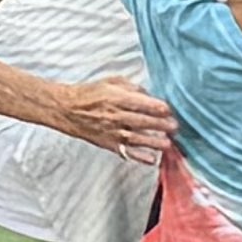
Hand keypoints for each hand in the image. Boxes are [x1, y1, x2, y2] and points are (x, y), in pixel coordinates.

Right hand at [64, 79, 180, 161]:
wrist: (67, 110)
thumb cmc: (89, 94)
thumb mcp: (111, 82)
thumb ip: (132, 88)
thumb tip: (149, 95)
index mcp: (116, 98)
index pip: (141, 103)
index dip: (157, 107)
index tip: (169, 110)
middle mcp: (115, 116)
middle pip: (142, 121)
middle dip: (160, 125)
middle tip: (174, 127)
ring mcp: (111, 132)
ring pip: (136, 139)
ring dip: (154, 142)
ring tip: (168, 144)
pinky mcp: (108, 143)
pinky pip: (125, 152)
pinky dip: (138, 157)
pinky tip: (151, 160)